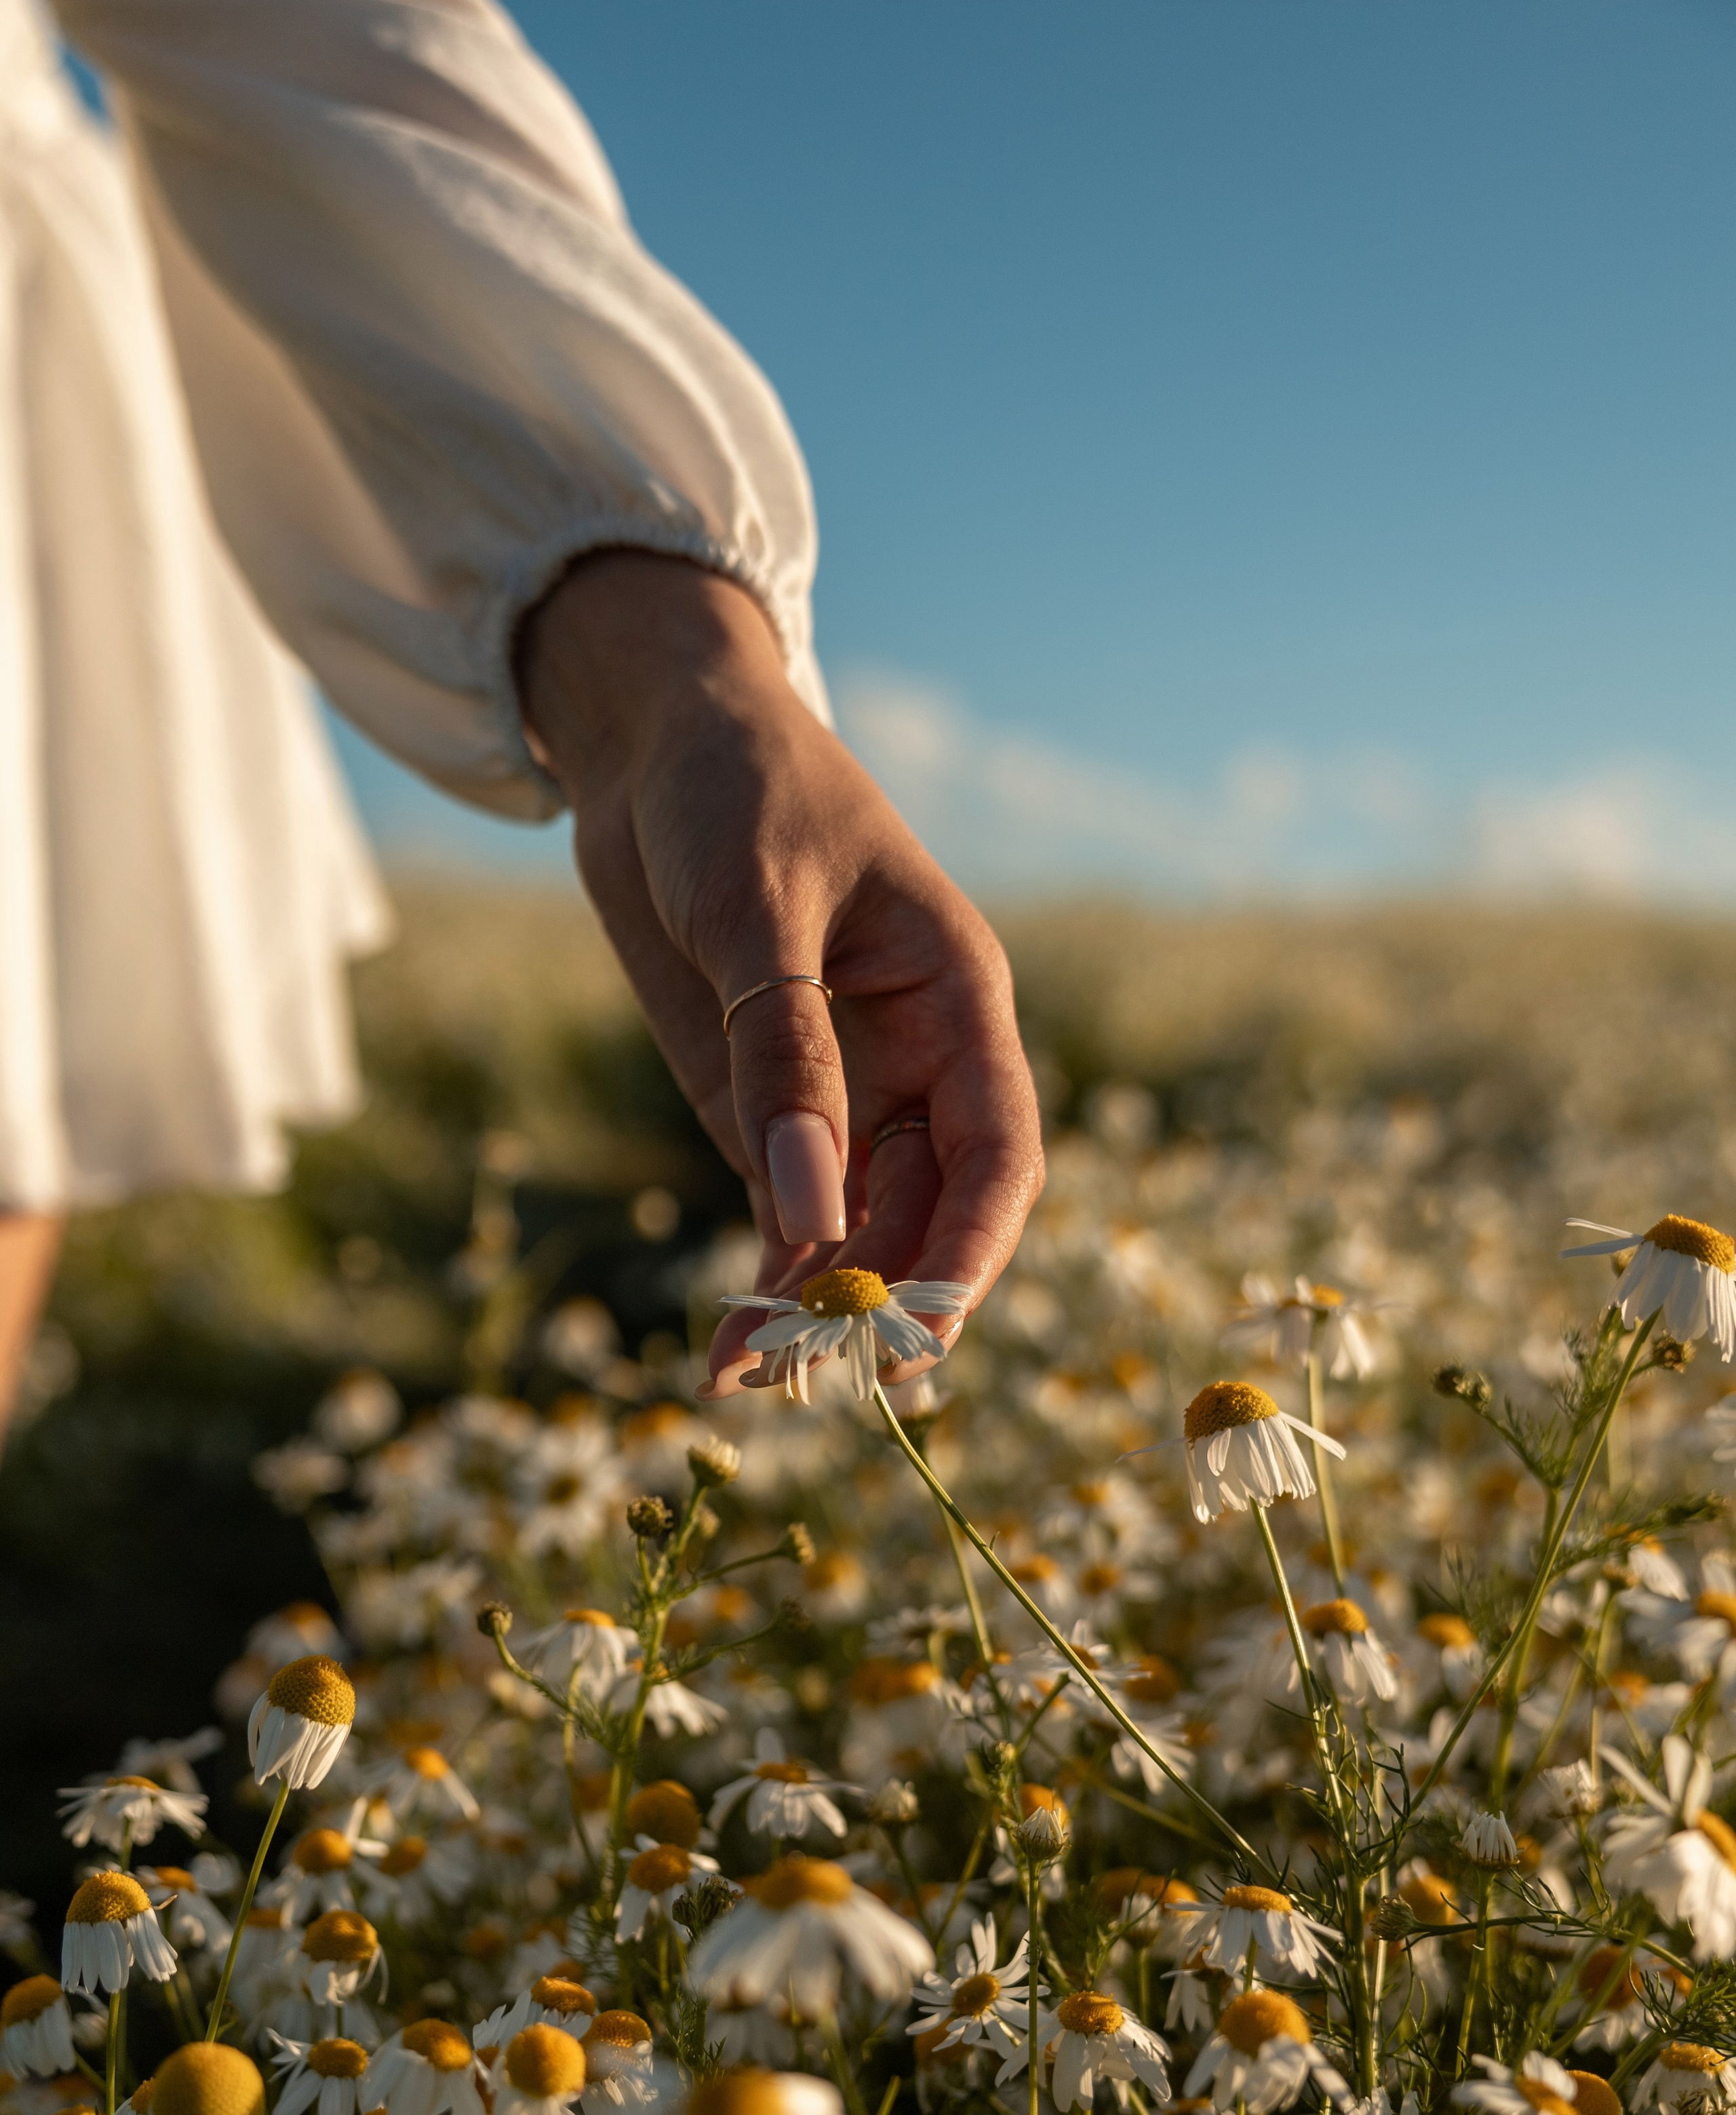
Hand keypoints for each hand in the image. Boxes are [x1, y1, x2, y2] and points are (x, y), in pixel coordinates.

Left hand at [517, 551, 1044, 1396]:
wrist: (652, 738)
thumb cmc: (734, 788)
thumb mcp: (756, 908)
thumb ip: (783, 1057)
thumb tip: (809, 1220)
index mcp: (956, 1001)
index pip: (998, 1153)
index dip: (971, 1249)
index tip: (921, 1331)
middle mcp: (915, 1064)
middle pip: (928, 1215)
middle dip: (877, 1301)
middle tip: (802, 1373)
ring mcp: (842, 1093)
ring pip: (856, 1232)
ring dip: (815, 1309)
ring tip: (745, 1376)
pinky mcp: (767, 1107)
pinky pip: (785, 1214)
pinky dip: (764, 1279)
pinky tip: (729, 1345)